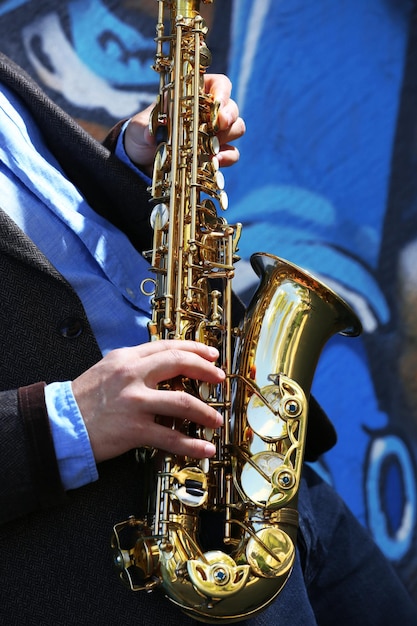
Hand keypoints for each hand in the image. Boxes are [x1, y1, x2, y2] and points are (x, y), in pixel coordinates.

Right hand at [72, 340, 224, 462]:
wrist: (59, 425)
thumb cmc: (83, 399)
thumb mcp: (107, 369)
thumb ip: (134, 365)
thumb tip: (162, 365)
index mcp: (127, 358)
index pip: (167, 346)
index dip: (194, 349)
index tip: (210, 355)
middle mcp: (132, 375)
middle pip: (179, 364)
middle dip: (206, 371)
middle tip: (220, 378)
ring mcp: (134, 402)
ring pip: (182, 402)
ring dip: (206, 412)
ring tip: (217, 419)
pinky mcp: (134, 429)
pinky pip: (170, 438)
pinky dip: (192, 445)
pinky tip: (205, 449)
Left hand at [124, 73, 244, 171]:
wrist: (143, 160)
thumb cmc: (142, 134)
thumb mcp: (138, 128)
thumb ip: (144, 128)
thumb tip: (150, 134)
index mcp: (193, 95)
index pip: (218, 85)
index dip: (222, 92)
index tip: (217, 105)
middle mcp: (208, 113)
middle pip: (231, 107)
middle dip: (228, 116)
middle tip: (217, 127)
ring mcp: (215, 134)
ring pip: (236, 128)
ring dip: (227, 137)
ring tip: (212, 146)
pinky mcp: (215, 155)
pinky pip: (232, 154)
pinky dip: (227, 158)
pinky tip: (214, 162)